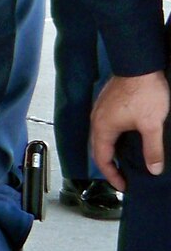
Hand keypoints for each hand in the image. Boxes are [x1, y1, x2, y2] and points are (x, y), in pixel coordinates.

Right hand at [92, 70, 168, 191]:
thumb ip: (152, 149)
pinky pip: (105, 126)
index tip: (123, 186)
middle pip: (98, 150)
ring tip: (124, 160)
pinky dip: (112, 138)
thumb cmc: (144, 92)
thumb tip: (153, 169)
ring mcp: (100, 111)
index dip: (112, 175)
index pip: (102, 159)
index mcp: (103, 128)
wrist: (139, 65)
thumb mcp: (151, 124)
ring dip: (110, 151)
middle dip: (109, 166)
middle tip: (123, 176)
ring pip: (101, 137)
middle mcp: (96, 121)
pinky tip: (125, 138)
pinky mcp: (106, 103)